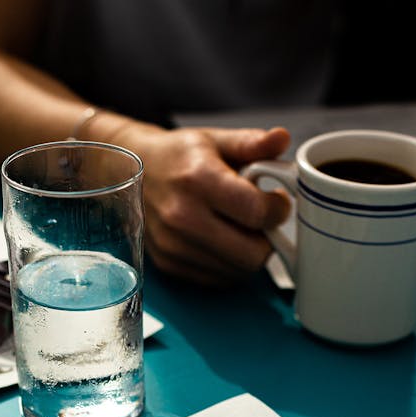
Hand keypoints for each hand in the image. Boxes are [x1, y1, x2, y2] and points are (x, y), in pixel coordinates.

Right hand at [123, 124, 291, 285]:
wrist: (133, 173)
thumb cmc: (180, 156)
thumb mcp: (216, 140)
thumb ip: (252, 142)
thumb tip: (282, 137)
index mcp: (198, 179)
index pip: (256, 212)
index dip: (278, 209)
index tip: (277, 200)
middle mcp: (182, 217)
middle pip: (251, 253)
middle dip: (267, 239)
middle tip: (262, 220)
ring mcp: (173, 245)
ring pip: (238, 270)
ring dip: (248, 252)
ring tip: (240, 227)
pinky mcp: (170, 264)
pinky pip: (218, 279)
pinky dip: (229, 264)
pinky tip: (223, 240)